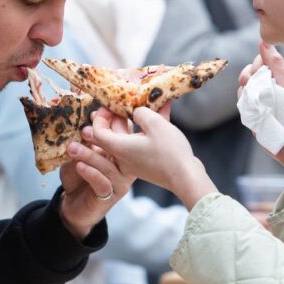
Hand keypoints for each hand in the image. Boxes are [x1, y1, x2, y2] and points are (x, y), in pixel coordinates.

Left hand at [58, 109, 136, 238]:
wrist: (74, 203)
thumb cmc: (79, 173)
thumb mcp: (81, 150)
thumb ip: (87, 137)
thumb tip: (88, 116)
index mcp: (124, 149)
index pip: (123, 130)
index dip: (111, 119)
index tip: (95, 112)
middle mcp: (127, 165)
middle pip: (121, 146)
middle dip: (103, 134)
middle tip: (85, 128)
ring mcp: (121, 180)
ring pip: (109, 165)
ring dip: (89, 155)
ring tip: (72, 148)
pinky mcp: (110, 195)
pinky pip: (102, 182)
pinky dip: (90, 173)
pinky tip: (79, 166)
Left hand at [87, 105, 217, 207]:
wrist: (186, 179)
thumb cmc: (170, 152)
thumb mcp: (155, 123)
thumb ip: (141, 113)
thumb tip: (136, 112)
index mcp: (119, 147)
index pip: (96, 131)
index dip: (100, 116)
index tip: (110, 105)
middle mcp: (122, 157)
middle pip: (108, 136)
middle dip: (112, 119)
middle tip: (120, 105)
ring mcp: (133, 163)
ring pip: (125, 139)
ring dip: (131, 122)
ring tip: (143, 106)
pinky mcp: (145, 165)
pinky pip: (138, 144)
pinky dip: (143, 131)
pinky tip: (160, 116)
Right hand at [239, 42, 283, 194]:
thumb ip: (275, 64)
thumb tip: (264, 41)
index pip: (265, 61)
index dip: (257, 64)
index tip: (257, 72)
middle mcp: (275, 87)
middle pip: (252, 73)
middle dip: (248, 78)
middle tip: (247, 84)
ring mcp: (265, 101)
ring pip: (245, 88)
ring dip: (246, 93)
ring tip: (253, 102)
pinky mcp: (257, 113)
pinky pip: (244, 104)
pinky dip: (245, 106)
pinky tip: (251, 112)